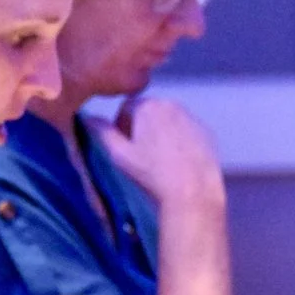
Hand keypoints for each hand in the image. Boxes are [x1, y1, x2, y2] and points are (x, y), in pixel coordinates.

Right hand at [94, 95, 224, 212]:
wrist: (192, 190)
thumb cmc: (150, 173)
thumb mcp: (118, 155)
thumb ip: (102, 133)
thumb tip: (87, 118)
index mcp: (147, 106)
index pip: (126, 107)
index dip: (121, 127)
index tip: (124, 148)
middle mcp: (171, 104)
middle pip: (149, 112)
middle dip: (141, 128)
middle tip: (140, 156)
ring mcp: (191, 117)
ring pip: (169, 120)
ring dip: (160, 134)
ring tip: (159, 161)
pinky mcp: (206, 131)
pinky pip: (186, 130)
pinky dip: (180, 141)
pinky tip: (178, 163)